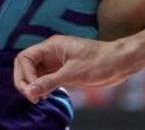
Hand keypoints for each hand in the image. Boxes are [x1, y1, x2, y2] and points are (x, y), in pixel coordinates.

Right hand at [14, 35, 133, 102]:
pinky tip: (48, 96)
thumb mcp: (73, 73)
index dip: (24, 75)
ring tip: (40, 99)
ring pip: (36, 73)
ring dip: (34, 86)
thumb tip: (30, 91)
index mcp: (52, 46)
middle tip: (33, 97)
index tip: (33, 89)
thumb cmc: (100, 61)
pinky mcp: (65, 70)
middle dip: (26, 81)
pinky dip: (44, 88)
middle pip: (27, 66)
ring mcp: (58, 62)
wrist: (119, 63)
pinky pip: (46, 78)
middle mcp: (52, 52)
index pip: (25, 58)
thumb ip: (49, 82)